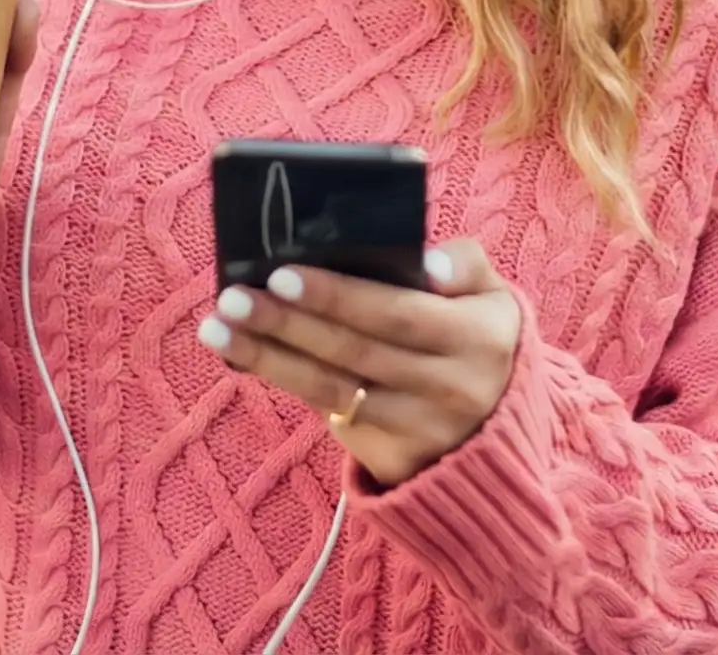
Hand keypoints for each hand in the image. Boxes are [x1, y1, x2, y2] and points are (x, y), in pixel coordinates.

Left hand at [197, 239, 521, 487]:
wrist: (499, 433)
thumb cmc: (479, 342)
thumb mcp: (494, 298)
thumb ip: (466, 265)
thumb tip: (426, 262)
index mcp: (477, 338)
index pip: (396, 313)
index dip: (338, 296)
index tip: (283, 273)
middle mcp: (449, 388)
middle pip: (354, 351)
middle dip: (288, 322)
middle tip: (234, 296)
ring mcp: (417, 428)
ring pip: (332, 388)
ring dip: (269, 355)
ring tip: (218, 325)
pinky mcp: (390, 455)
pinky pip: (328, 412)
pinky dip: (282, 380)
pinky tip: (242, 354)